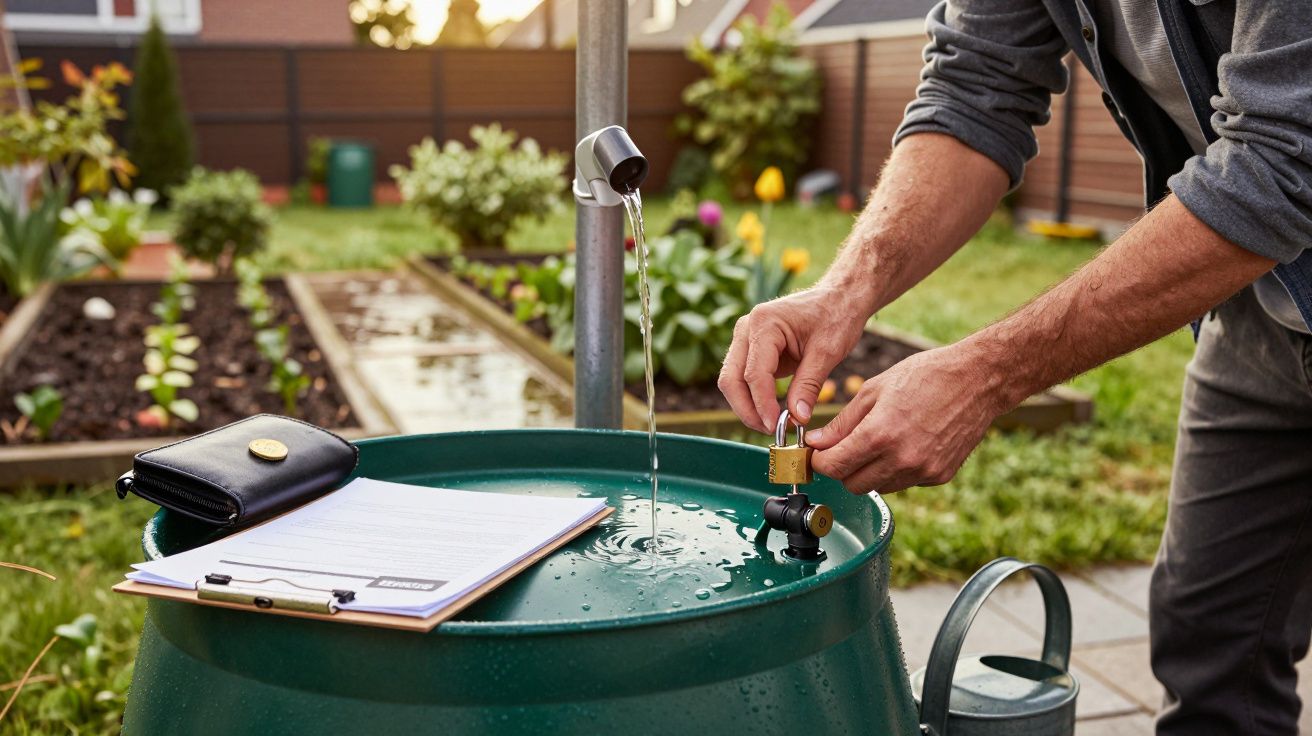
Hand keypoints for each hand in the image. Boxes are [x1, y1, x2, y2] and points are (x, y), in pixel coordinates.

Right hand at [718, 287, 870, 432]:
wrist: (838, 298)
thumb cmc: (836, 316)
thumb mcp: (828, 351)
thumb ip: (809, 385)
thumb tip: (797, 419)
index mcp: (764, 323)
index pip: (754, 373)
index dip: (763, 404)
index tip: (777, 426)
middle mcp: (746, 328)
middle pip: (731, 379)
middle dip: (748, 410)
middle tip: (771, 431)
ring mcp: (745, 339)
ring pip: (732, 381)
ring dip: (747, 407)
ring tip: (772, 425)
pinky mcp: (751, 350)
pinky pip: (742, 379)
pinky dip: (753, 398)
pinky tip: (771, 413)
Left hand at [807, 343, 1007, 492]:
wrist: (978, 380)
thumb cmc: (926, 375)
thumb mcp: (875, 390)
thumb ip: (842, 423)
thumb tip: (815, 442)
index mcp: (880, 434)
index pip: (833, 467)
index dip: (818, 462)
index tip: (816, 453)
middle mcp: (901, 459)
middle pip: (852, 484)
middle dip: (842, 469)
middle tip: (843, 448)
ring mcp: (922, 471)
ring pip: (878, 487)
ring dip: (868, 471)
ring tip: (878, 441)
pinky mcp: (938, 476)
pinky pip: (904, 483)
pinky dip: (895, 470)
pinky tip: (904, 444)